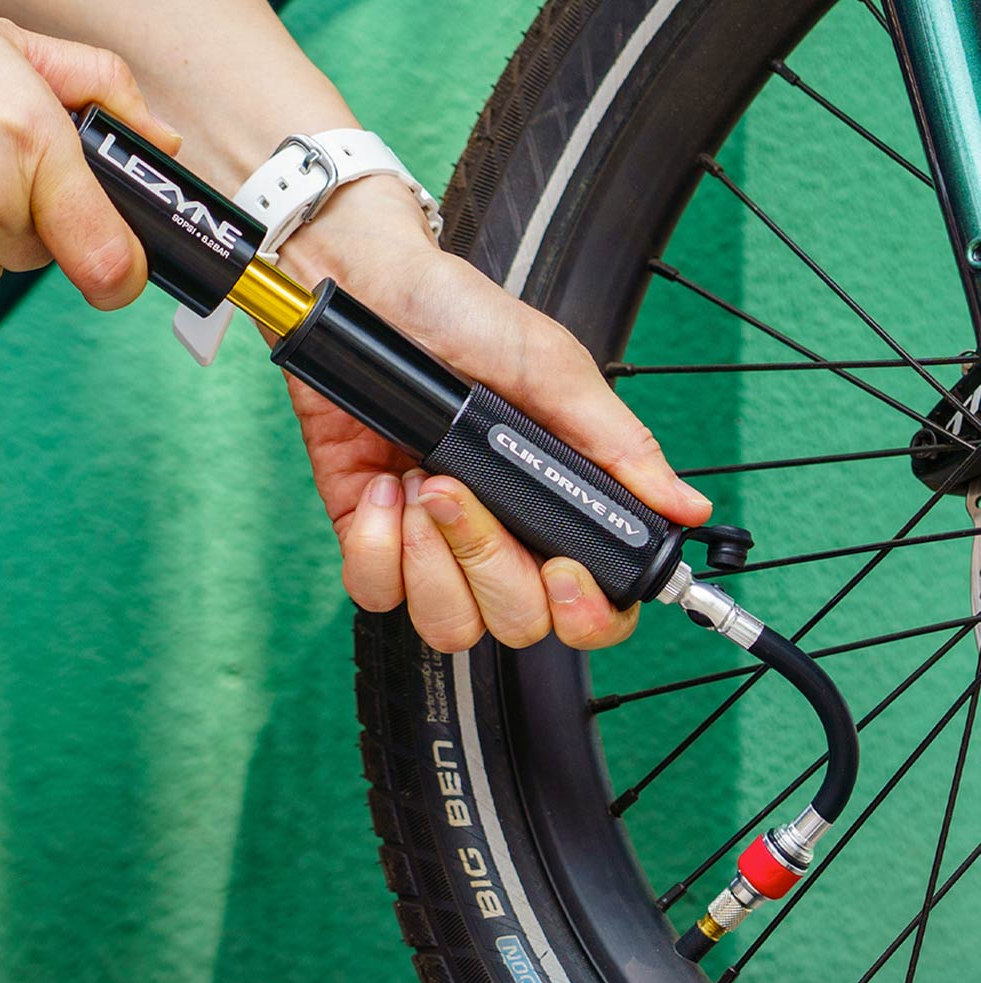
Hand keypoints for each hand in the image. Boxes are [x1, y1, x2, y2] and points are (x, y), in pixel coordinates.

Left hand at [281, 181, 711, 652]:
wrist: (367, 289)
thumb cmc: (460, 317)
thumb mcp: (554, 371)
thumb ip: (618, 446)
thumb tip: (685, 505)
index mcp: (555, 507)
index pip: (591, 609)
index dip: (586, 615)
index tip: (564, 570)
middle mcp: (502, 540)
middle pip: (519, 624)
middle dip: (489, 564)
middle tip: (461, 489)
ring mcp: (436, 547)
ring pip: (450, 624)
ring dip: (434, 560)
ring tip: (424, 481)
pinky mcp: (372, 540)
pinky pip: (380, 594)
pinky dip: (377, 545)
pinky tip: (384, 486)